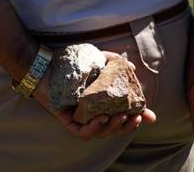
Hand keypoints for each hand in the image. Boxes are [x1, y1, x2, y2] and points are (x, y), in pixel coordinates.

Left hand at [32, 51, 155, 140]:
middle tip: (136, 118)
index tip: (149, 115)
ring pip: (101, 131)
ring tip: (120, 117)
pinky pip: (83, 132)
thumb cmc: (69, 64)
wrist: (44, 65)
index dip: (136, 118)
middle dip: (127, 126)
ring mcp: (80, 119)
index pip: (122, 115)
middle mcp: (92, 113)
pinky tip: (101, 118)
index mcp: (101, 103)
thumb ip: (113, 62)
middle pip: (114, 127)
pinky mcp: (68, 121)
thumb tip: (133, 67)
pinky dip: (94, 128)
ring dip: (114, 127)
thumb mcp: (96, 60)